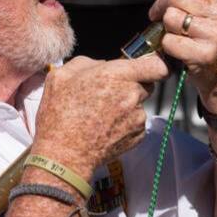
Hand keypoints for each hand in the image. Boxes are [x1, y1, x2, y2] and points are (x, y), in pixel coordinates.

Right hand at [31, 54, 169, 179]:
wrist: (65, 154)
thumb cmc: (60, 115)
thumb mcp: (61, 76)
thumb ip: (87, 63)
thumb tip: (103, 64)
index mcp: (116, 75)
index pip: (156, 65)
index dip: (154, 65)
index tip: (147, 67)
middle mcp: (132, 95)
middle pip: (147, 84)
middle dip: (133, 85)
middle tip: (110, 93)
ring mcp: (138, 117)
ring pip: (140, 104)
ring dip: (127, 106)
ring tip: (102, 114)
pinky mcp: (139, 135)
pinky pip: (137, 122)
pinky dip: (126, 123)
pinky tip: (106, 127)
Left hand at [147, 0, 216, 114]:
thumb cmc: (209, 42)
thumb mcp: (203, 10)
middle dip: (164, 8)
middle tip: (166, 21)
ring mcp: (215, 35)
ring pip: (171, 18)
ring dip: (167, 29)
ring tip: (178, 37)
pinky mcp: (204, 55)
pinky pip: (169, 41)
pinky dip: (167, 48)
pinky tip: (179, 52)